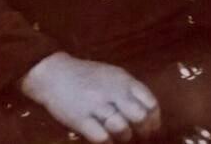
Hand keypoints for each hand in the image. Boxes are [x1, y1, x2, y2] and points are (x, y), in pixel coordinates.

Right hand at [20, 52, 160, 142]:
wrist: (55, 74)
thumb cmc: (86, 75)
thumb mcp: (113, 75)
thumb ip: (129, 89)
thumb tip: (147, 110)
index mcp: (124, 80)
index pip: (149, 101)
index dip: (154, 118)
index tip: (154, 127)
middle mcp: (113, 92)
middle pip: (139, 116)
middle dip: (144, 130)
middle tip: (142, 137)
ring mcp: (96, 106)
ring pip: (122, 128)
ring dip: (125, 137)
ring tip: (123, 138)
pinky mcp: (80, 119)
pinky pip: (101, 137)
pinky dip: (108, 142)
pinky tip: (107, 140)